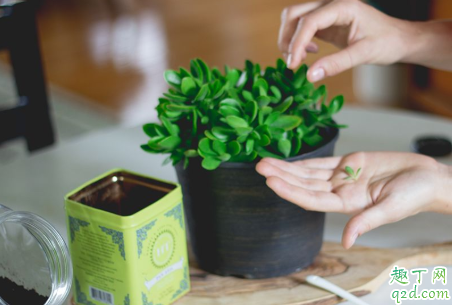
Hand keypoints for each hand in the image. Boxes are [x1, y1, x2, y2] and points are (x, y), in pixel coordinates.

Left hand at [256, 152, 451, 248]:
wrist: (428, 178)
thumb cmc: (415, 195)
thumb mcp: (391, 209)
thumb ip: (367, 222)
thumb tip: (349, 241)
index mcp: (348, 205)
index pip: (311, 198)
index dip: (290, 190)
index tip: (271, 181)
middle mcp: (341, 192)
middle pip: (304, 184)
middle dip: (281, 175)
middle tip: (260, 166)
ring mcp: (343, 177)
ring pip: (309, 172)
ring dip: (287, 167)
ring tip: (266, 161)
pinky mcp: (350, 163)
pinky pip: (323, 162)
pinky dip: (306, 160)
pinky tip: (289, 159)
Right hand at [279, 0, 413, 81]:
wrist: (399, 39)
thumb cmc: (387, 43)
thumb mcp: (363, 54)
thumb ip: (336, 64)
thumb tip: (309, 76)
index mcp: (342, 5)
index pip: (308, 21)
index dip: (296, 43)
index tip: (293, 65)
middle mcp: (331, 4)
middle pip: (293, 15)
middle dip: (287, 39)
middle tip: (293, 63)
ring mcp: (327, 12)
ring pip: (294, 20)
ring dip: (290, 40)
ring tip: (301, 59)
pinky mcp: (325, 23)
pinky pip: (302, 28)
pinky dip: (299, 42)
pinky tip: (311, 53)